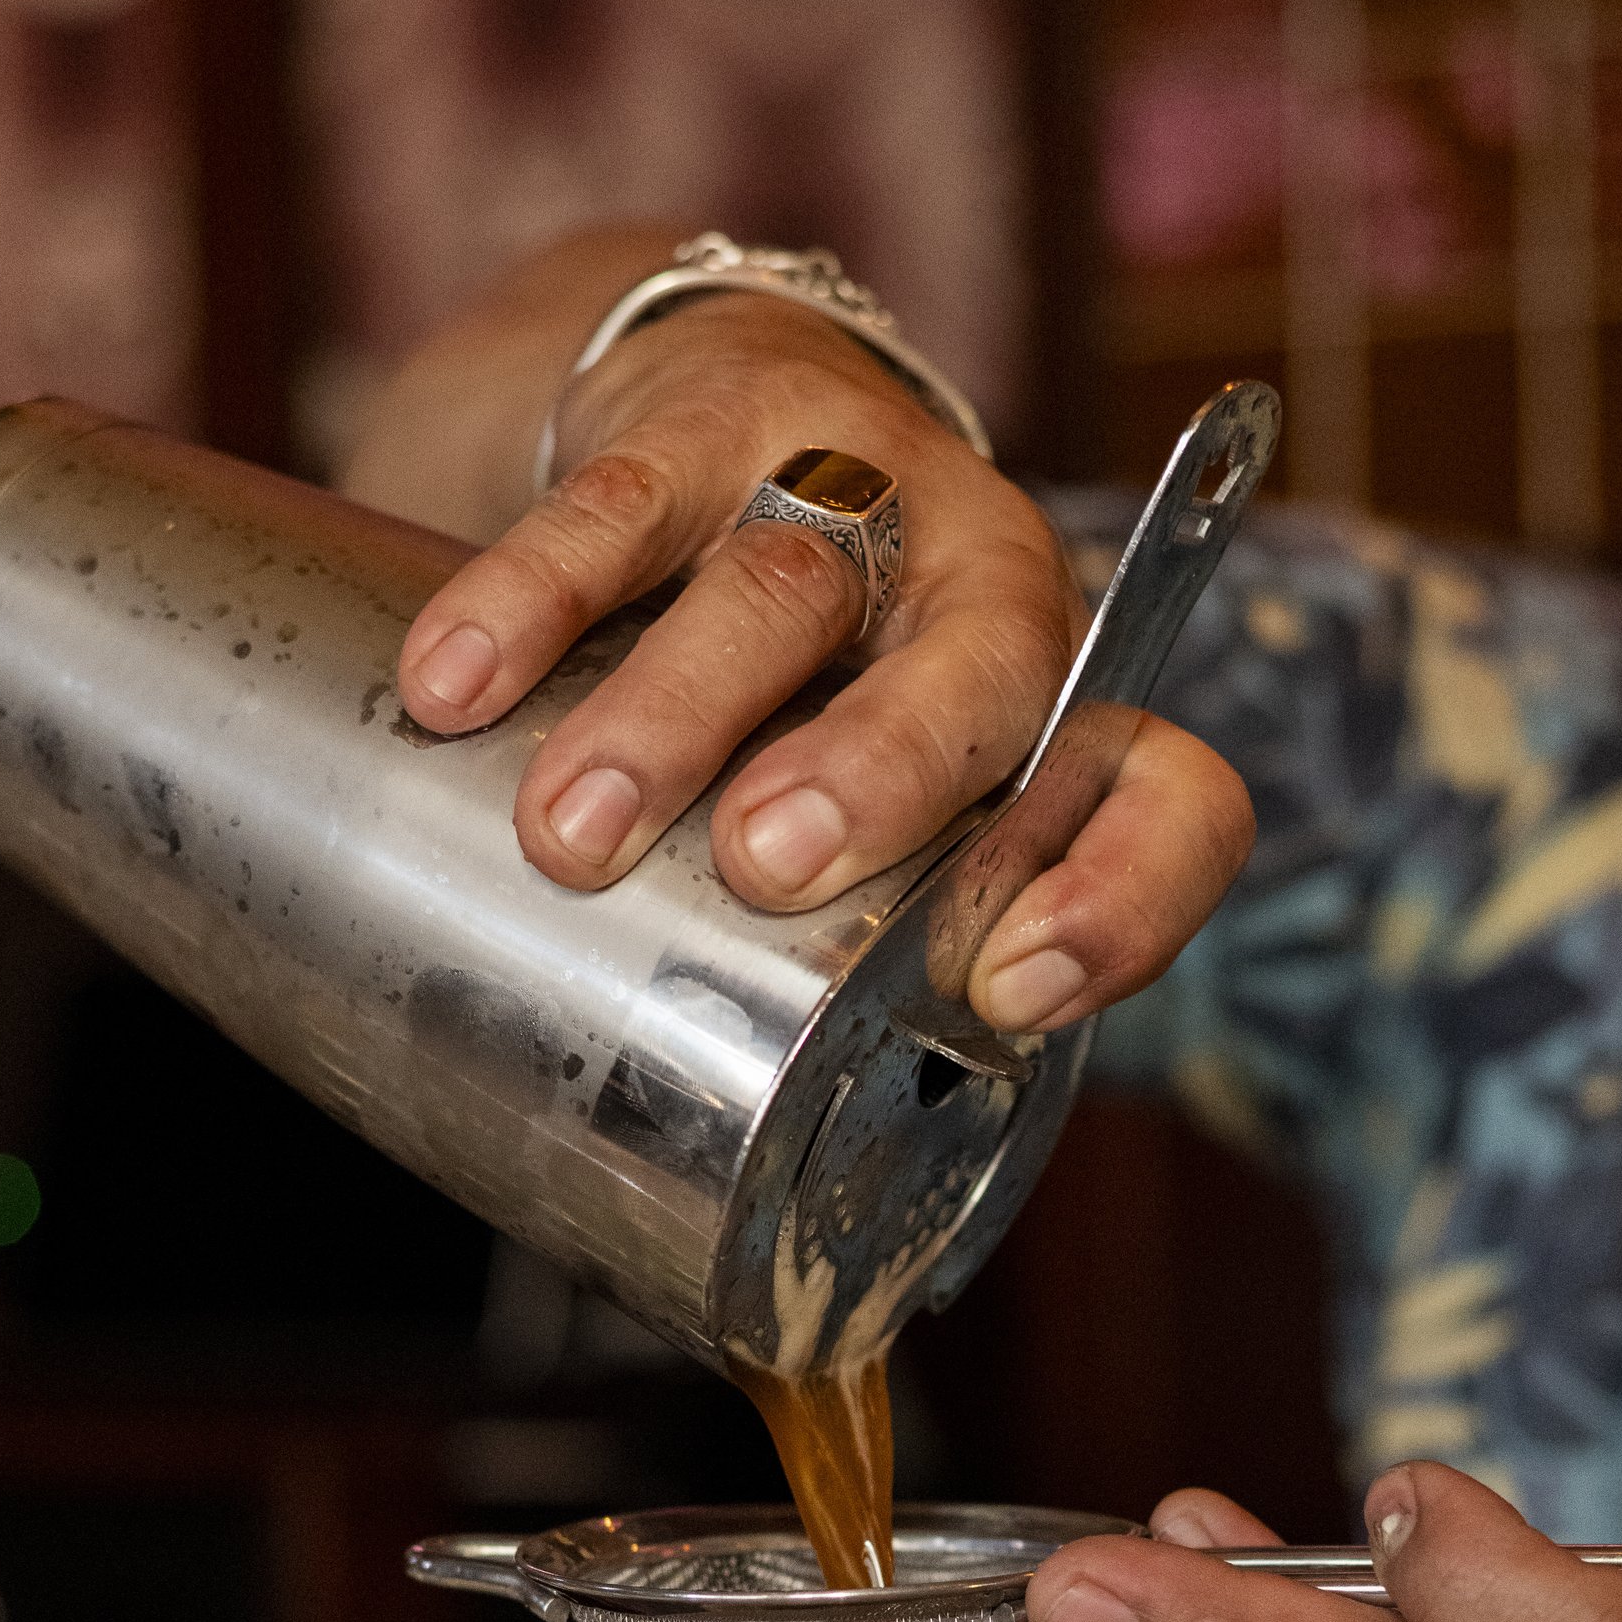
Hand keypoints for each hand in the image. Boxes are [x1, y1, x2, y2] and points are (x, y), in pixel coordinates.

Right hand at [349, 230, 1251, 1035]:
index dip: (1123, 893)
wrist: (728, 405)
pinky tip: (452, 686)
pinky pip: (616, 504)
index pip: (1169, 798)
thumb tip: (748, 1215)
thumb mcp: (873, 816)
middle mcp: (980, 594)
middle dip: (878, 767)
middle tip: (764, 864)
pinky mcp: (702, 421)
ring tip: (570, 827)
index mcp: (1053, 724)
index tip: (1009, 986)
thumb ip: (850, 966)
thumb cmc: (812, 689)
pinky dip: (526, 598)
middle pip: (977, 667)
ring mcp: (847, 486)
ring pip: (780, 583)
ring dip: (671, 709)